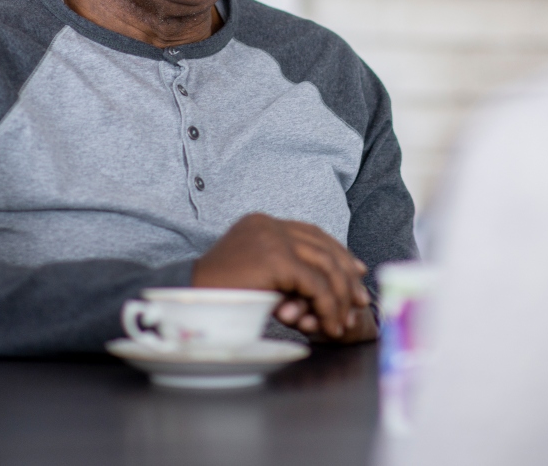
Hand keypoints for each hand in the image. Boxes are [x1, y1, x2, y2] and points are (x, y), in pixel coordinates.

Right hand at [193, 213, 370, 339]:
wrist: (187, 300)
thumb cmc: (214, 295)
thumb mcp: (253, 274)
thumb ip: (281, 273)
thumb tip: (314, 288)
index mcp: (262, 223)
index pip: (311, 233)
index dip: (336, 251)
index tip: (355, 270)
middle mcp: (270, 224)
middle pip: (323, 245)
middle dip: (346, 274)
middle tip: (360, 298)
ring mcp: (273, 238)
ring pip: (325, 265)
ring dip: (339, 296)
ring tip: (344, 320)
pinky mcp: (277, 259)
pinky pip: (316, 285)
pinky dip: (328, 306)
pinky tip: (329, 324)